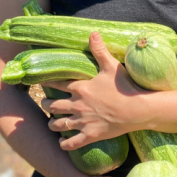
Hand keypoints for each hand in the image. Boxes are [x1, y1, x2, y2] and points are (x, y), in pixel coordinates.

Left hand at [41, 32, 151, 150]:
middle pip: (53, 106)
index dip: (46, 83)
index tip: (38, 83)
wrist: (138, 108)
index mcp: (81, 88)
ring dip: (52, 124)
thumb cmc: (125, 86)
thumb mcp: (111, 65)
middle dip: (45, 105)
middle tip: (44, 104)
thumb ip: (99, 50)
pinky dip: (65, 144)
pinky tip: (62, 143)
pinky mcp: (91, 135)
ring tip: (51, 123)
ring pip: (60, 124)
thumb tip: (92, 32)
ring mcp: (84, 122)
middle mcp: (78, 105)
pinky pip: (73, 142)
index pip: (57, 84)